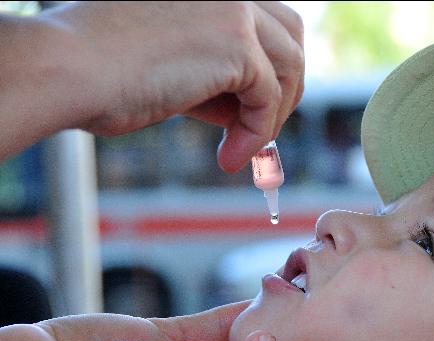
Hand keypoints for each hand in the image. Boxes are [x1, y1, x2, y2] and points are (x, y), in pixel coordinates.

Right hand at [46, 1, 303, 171]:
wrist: (66, 69)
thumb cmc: (101, 70)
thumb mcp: (172, 64)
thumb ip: (213, 73)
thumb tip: (245, 105)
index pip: (264, 21)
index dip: (267, 68)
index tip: (251, 110)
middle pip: (290, 35)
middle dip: (285, 85)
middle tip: (260, 126)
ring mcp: (234, 9)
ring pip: (291, 65)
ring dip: (274, 114)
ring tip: (243, 147)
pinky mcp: (237, 43)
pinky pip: (269, 99)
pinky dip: (256, 133)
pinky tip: (230, 157)